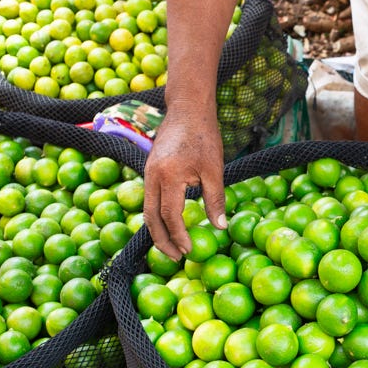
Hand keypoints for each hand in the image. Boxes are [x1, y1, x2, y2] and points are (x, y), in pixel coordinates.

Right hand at [143, 109, 226, 258]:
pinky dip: (156, 216)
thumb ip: (215, 199)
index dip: (179, 236)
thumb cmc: (204, 137)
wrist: (188, 109)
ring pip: (147, 209)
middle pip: (151, 218)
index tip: (190, 250)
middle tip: (177, 258)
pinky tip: (169, 225)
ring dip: (157, 231)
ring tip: (171, 248)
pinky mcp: (150, 170)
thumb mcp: (215, 169)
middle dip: (162, 241)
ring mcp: (148, 173)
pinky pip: (150, 199)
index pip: (170, 215)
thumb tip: (220, 227)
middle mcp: (152, 176)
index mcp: (168, 176)